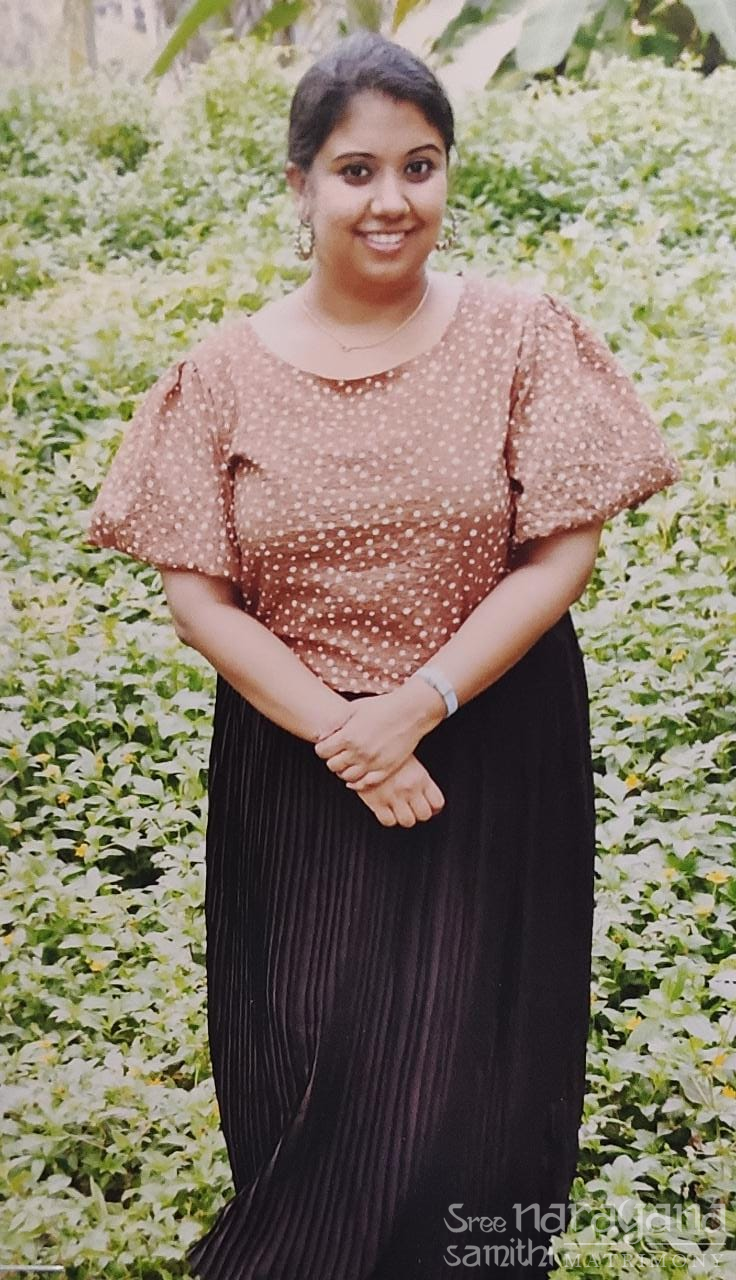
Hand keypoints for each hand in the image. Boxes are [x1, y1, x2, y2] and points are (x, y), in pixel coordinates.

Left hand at [313, 680, 445, 789]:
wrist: (410, 712)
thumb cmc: (382, 707)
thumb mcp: (354, 709)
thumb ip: (335, 723)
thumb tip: (320, 735)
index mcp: (348, 736)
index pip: (322, 751)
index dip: (322, 748)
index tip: (327, 745)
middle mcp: (359, 752)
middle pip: (332, 766)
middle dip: (332, 759)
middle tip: (337, 754)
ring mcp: (372, 763)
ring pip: (346, 777)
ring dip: (343, 771)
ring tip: (347, 763)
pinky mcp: (385, 770)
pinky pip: (365, 784)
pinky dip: (357, 783)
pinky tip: (356, 777)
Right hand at [353, 754, 444, 827]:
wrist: (364, 747)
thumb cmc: (386, 750)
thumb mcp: (410, 759)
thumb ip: (420, 777)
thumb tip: (427, 795)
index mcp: (420, 777)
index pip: (437, 803)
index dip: (434, 807)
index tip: (430, 806)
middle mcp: (409, 788)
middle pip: (424, 815)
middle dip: (419, 813)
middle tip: (413, 807)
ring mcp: (393, 796)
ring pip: (407, 821)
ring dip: (404, 817)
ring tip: (400, 809)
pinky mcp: (376, 802)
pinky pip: (388, 821)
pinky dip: (389, 818)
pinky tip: (387, 810)